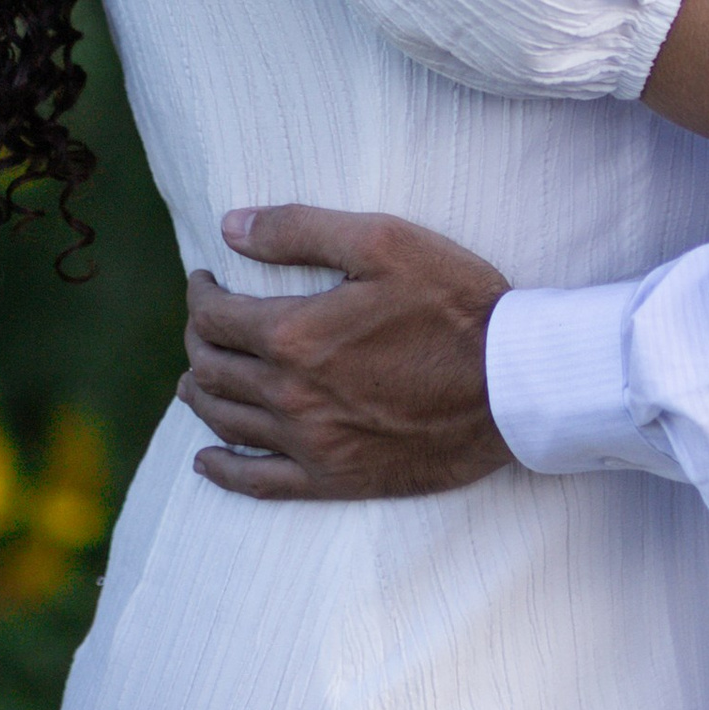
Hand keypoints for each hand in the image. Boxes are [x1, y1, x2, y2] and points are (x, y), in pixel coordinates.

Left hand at [179, 206, 512, 501]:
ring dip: (201, 395)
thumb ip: (300, 229)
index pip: (215, 317)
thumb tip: (229, 226)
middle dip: (197, 341)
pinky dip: (223, 471)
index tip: (206, 280)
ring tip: (197, 376)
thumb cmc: (454, 303)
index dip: (200, 294)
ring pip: (225, 423)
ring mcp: (310, 444)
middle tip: (205, 323)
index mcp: (295, 335)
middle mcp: (290, 395)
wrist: (511, 384)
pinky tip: (207, 461)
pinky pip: (258, 483)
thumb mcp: (383, 241)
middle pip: (212, 370)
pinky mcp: (335, 479)